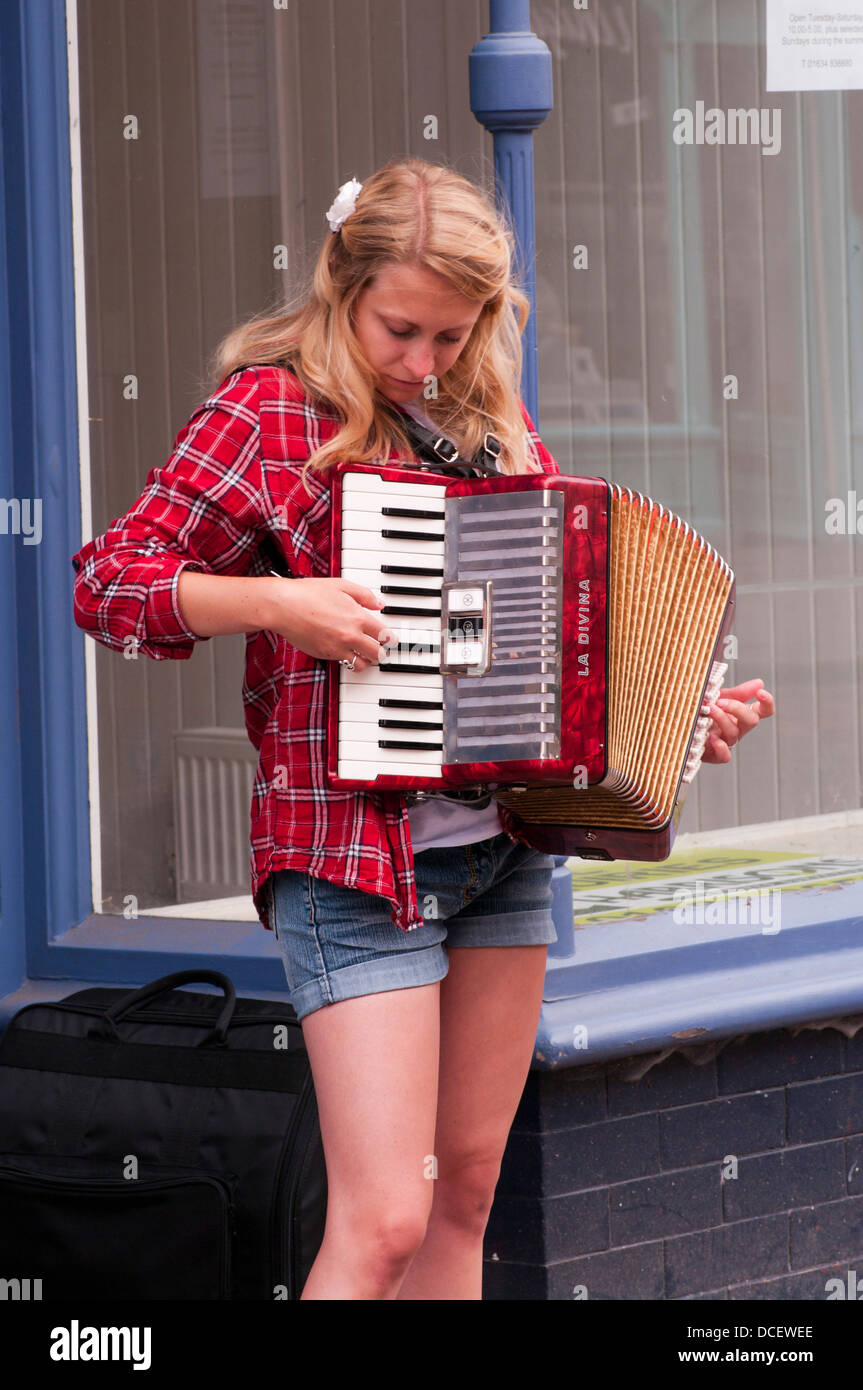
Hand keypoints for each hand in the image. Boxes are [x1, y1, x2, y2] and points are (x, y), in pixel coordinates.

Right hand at [266, 576, 392, 668]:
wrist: (283, 606)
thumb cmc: (308, 593)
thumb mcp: (341, 585)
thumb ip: (364, 595)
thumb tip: (379, 604)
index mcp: (358, 617)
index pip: (385, 635)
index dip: (392, 639)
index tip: (392, 640)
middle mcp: (350, 636)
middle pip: (378, 654)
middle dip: (383, 653)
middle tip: (384, 651)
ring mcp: (337, 648)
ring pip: (362, 664)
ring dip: (367, 661)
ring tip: (367, 656)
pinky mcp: (324, 655)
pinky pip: (343, 664)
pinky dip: (348, 661)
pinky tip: (347, 654)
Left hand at [701, 678, 774, 764]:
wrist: (682, 727)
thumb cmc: (703, 713)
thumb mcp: (720, 698)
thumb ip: (739, 692)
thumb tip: (760, 683)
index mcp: (741, 715)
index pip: (763, 711)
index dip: (767, 702)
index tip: (760, 692)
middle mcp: (738, 729)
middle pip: (751, 721)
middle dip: (737, 708)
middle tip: (720, 701)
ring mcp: (727, 742)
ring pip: (734, 733)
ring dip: (722, 719)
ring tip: (709, 709)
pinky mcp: (714, 755)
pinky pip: (725, 756)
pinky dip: (721, 748)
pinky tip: (712, 738)